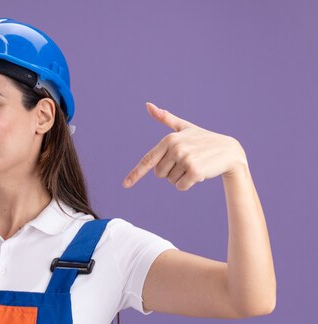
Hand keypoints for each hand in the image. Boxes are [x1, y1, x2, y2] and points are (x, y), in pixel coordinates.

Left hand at [123, 102, 247, 190]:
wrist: (229, 151)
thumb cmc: (204, 139)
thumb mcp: (185, 127)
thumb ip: (165, 118)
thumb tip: (148, 105)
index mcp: (169, 139)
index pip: (147, 160)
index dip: (135, 174)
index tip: (125, 184)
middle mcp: (175, 148)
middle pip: (159, 174)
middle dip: (170, 172)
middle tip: (186, 162)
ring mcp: (185, 159)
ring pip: (171, 181)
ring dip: (181, 177)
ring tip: (194, 165)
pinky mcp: (195, 171)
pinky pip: (181, 186)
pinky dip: (188, 184)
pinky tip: (199, 173)